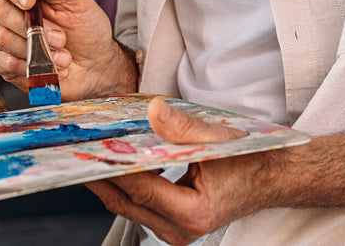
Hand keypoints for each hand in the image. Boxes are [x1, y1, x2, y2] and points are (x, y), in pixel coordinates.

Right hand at [0, 0, 135, 99]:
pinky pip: (3, 63)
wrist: (95, 65)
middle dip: (32, 28)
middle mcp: (13, 10)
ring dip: (35, 50)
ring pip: (1, 38)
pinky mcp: (5, 62)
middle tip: (61, 38)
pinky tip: (50, 68)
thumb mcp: (77, 1)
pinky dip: (29, 67)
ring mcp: (6, 36)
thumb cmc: (86, 28)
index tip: (30, 0)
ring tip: (63, 57)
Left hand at [87, 97, 268, 244]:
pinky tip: (114, 166)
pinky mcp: (172, 228)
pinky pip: (138, 209)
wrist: (271, 179)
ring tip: (87, 155)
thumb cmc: (249, 159)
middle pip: (127, 202)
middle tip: (74, 151)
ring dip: (109, 182)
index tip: (91, 148)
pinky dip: (124, 188)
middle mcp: (182, 231)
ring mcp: (176, 234)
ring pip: (128, 208)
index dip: (113, 167)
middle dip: (100, 175)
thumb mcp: (218, 138)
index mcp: (194, 213)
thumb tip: (152, 110)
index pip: (141, 188)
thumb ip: (183, 127)